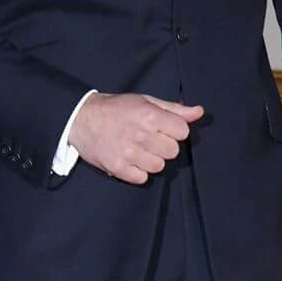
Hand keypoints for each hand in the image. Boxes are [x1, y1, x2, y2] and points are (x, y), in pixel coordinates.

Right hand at [69, 93, 204, 183]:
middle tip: (150, 139)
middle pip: (173, 151)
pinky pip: (142, 178)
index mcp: (149, 116)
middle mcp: (140, 135)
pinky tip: (130, 160)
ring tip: (138, 150)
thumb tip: (199, 112)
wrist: (82, 119)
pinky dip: (138, 172)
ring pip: (159, 167)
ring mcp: (128, 153)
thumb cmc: (117, 109)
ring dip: (151, 160)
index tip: (164, 129)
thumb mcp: (146, 102)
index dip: (175, 131)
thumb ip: (174, 110)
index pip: (182, 132)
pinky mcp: (117, 167)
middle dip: (164, 146)